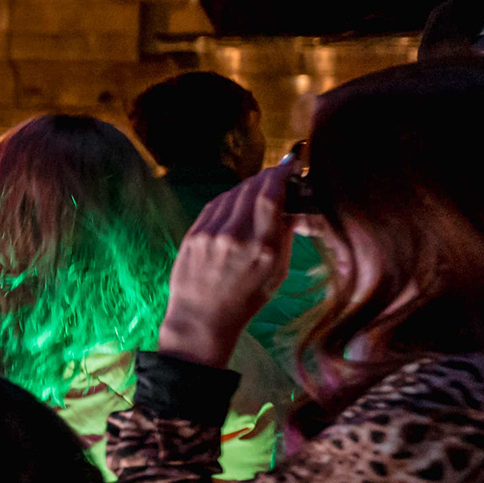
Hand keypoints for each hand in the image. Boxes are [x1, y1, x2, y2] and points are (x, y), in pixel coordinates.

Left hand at [156, 165, 299, 366]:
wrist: (202, 318)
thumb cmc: (247, 299)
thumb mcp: (277, 272)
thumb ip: (283, 236)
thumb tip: (291, 206)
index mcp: (262, 247)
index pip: (272, 196)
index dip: (281, 174)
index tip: (290, 164)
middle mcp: (235, 236)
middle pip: (252, 188)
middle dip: (267, 177)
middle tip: (278, 174)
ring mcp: (210, 233)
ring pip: (232, 193)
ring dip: (249, 186)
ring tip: (260, 188)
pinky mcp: (192, 233)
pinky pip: (215, 205)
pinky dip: (229, 198)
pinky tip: (237, 201)